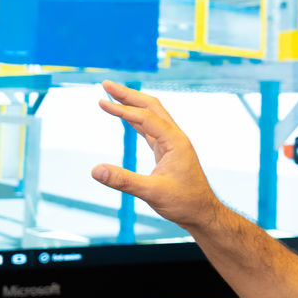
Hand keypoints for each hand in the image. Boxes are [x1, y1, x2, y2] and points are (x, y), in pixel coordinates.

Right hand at [91, 80, 224, 232]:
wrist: (202, 213)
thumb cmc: (184, 203)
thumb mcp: (151, 193)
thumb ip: (123, 181)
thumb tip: (95, 170)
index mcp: (175, 142)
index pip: (146, 118)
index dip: (122, 110)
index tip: (101, 102)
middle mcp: (175, 138)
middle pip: (151, 107)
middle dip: (128, 95)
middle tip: (106, 84)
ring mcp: (172, 143)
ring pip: (151, 116)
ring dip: (132, 104)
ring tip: (112, 95)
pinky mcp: (168, 152)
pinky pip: (150, 129)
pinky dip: (136, 120)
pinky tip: (126, 117)